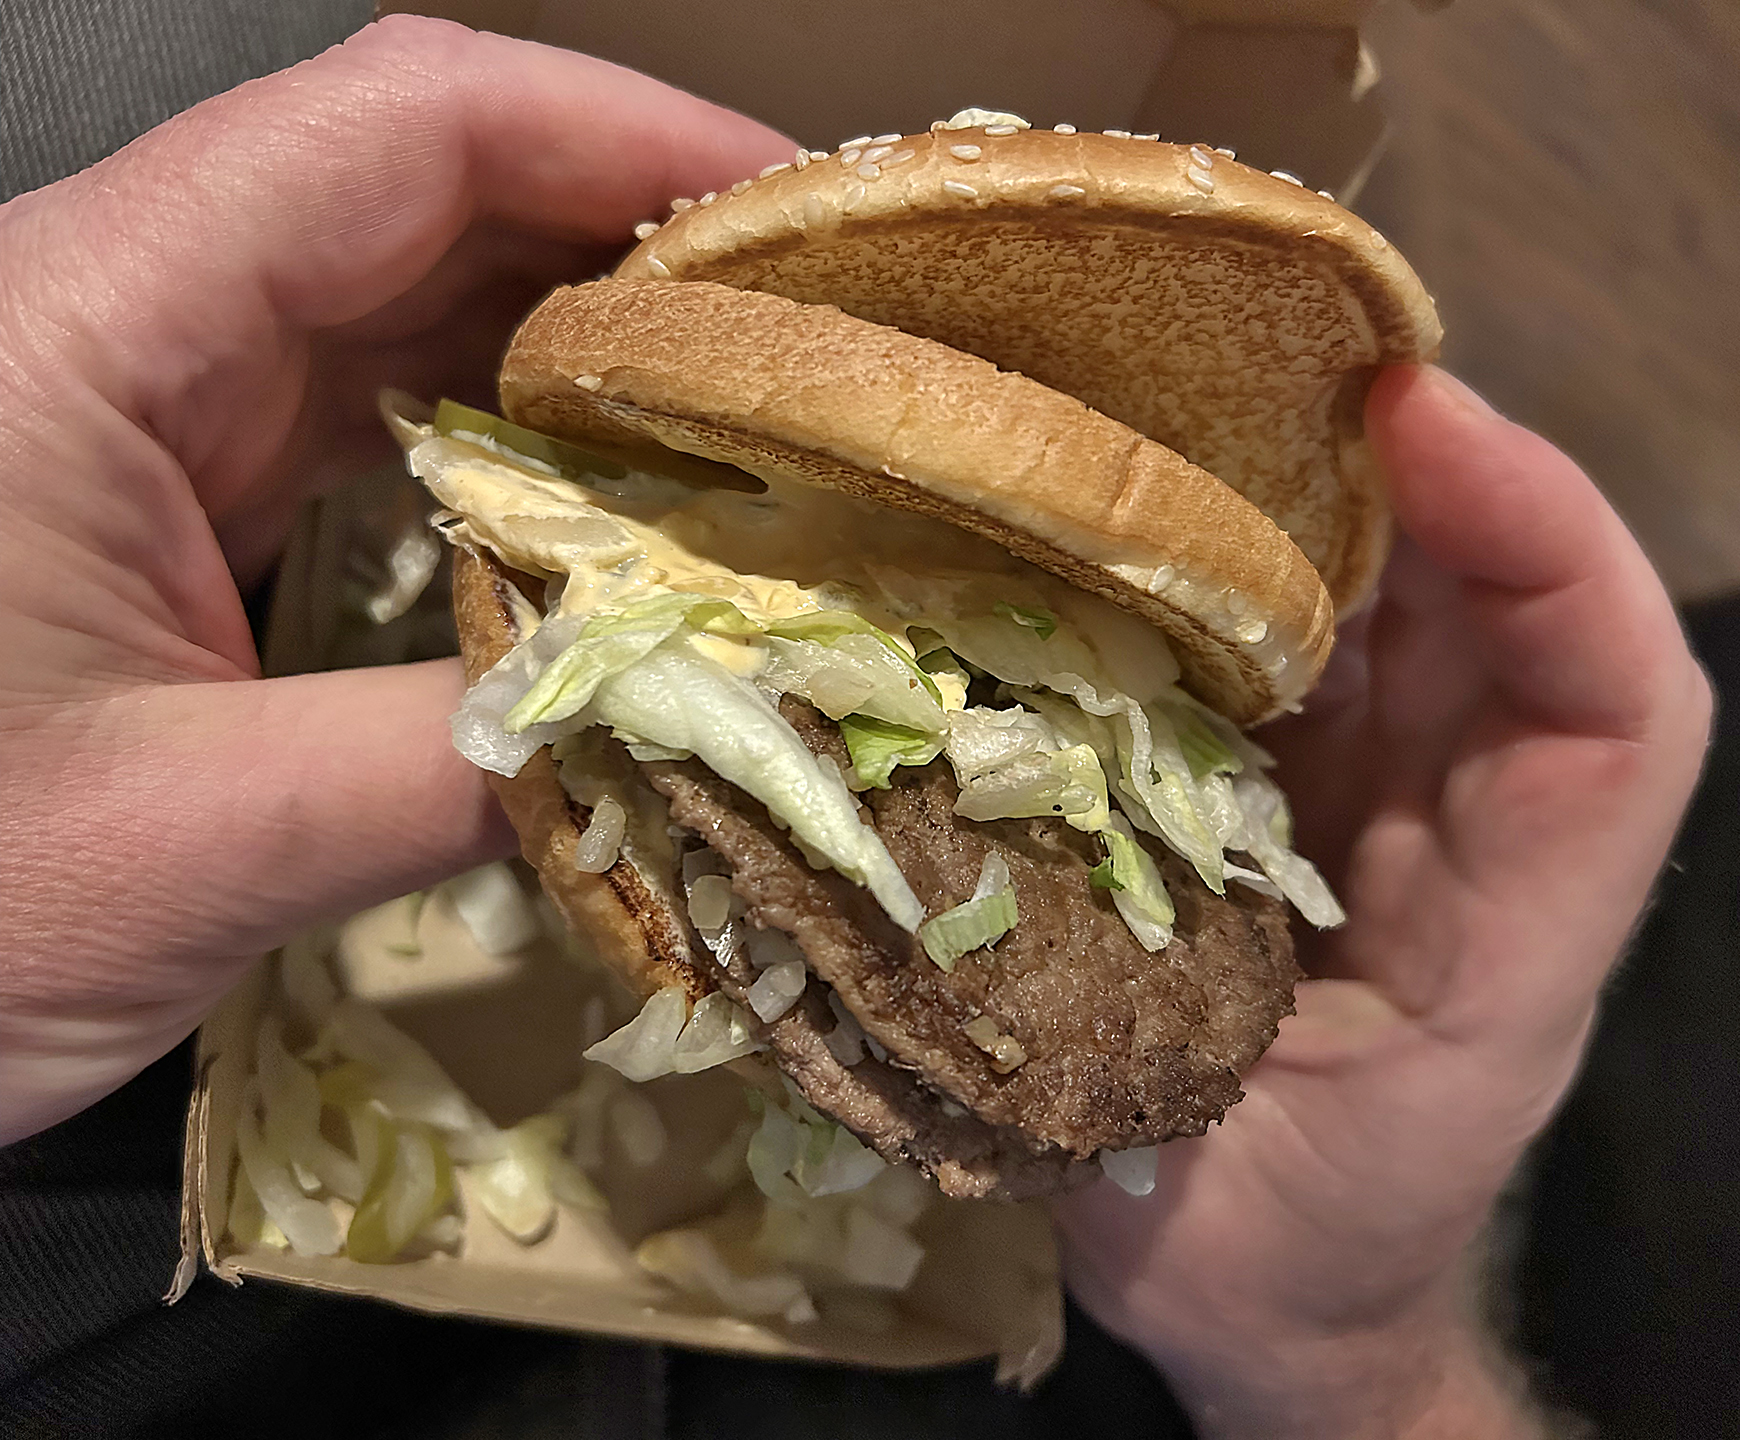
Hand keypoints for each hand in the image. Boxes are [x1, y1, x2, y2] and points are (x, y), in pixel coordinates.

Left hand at [0, 17, 791, 1143]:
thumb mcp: (180, 845)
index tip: (796, 212)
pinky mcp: (158, 495)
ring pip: (399, 297)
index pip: (396, 128)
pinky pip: (366, 410)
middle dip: (634, 236)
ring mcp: (135, 409)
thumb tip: (685, 733)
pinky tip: (612, 497)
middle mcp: (113, 322)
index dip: (620, 132)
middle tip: (819, 331)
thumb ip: (451, 769)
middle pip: (416, 187)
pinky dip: (507, 437)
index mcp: (84, 328)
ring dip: (582, 340)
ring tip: (754, 406)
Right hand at [1057, 368, 1713, 1437]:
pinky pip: (1261, 642)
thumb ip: (1143, 1045)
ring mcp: (1375, 783)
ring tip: (1146, 391)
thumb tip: (985, 875)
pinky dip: (1192, 567)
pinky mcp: (1283, 777)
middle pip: (1483, 588)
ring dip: (1278, 484)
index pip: (1613, 691)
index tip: (1414, 422)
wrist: (1278, 1301)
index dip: (1544, 532)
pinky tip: (1087, 515)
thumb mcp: (1232, 1197)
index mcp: (1515, 922)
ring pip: (1370, 591)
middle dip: (1390, 456)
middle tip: (1239, 343)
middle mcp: (1463, 816)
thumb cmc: (1285, 1259)